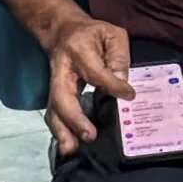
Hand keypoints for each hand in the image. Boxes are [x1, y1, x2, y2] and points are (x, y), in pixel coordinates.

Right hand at [44, 14, 134, 156]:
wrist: (62, 31)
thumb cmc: (92, 34)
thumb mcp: (112, 34)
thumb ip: (118, 56)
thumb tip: (121, 82)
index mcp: (79, 50)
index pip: (95, 72)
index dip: (111, 85)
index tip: (128, 95)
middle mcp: (62, 70)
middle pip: (63, 97)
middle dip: (74, 118)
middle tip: (89, 136)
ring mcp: (56, 84)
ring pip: (54, 110)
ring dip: (61, 131)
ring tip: (71, 150)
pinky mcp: (56, 95)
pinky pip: (55, 115)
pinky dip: (60, 132)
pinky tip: (69, 146)